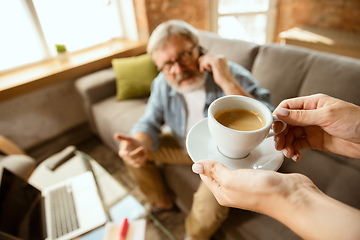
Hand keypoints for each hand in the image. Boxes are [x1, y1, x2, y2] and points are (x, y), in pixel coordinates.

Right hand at [114, 133, 147, 167]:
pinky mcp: (136, 164)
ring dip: (140, 156)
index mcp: (122, 152)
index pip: (122, 154)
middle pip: (131, 157)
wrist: (138, 146)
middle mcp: (126, 158)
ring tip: (144, 150)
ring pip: (135, 161)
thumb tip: (116, 135)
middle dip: (137, 152)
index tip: (127, 153)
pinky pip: (139, 164)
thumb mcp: (128, 139)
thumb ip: (123, 137)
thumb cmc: (132, 142)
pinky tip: (146, 155)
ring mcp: (131, 162)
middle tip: (142, 147)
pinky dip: (143, 160)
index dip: (124, 154)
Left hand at [193, 160, 359, 239]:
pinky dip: (244, 158)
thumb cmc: (263, 191)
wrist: (292, 196)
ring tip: (227, 144)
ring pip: (233, 168)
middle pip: (218, 171)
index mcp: (222, 193)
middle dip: (215, 157)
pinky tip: (245, 151)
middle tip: (213, 141)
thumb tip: (196, 166)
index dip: (202, 161)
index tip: (200, 147)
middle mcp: (233, 190)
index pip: (206, 175)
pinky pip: (246, 166)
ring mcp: (247, 184)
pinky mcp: (259, 178)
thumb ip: (214, 172)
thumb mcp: (231, 180)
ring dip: (230, 156)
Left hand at [198, 53, 250, 95]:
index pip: (210, 55)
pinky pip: (205, 61)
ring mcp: (218, 58)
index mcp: (222, 57)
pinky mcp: (215, 62)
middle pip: (207, 55)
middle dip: (202, 61)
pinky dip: (204, 65)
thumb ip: (212, 64)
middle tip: (202, 69)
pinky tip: (208, 70)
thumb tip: (203, 62)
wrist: (227, 82)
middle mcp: (220, 56)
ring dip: (202, 64)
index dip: (204, 60)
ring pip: (205, 58)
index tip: (203, 67)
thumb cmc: (222, 78)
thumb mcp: (216, 69)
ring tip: (203, 70)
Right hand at [273, 94, 359, 160]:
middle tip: (279, 144)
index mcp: (312, 104)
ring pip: (291, 135)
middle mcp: (310, 115)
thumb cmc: (355, 121)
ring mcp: (312, 129)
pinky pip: (299, 145)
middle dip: (281, 134)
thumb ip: (302, 116)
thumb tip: (280, 113)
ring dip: (287, 144)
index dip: (278, 116)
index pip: (288, 107)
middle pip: (287, 123)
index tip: (274, 127)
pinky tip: (295, 155)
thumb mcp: (326, 116)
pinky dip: (294, 151)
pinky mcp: (315, 142)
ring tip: (288, 152)